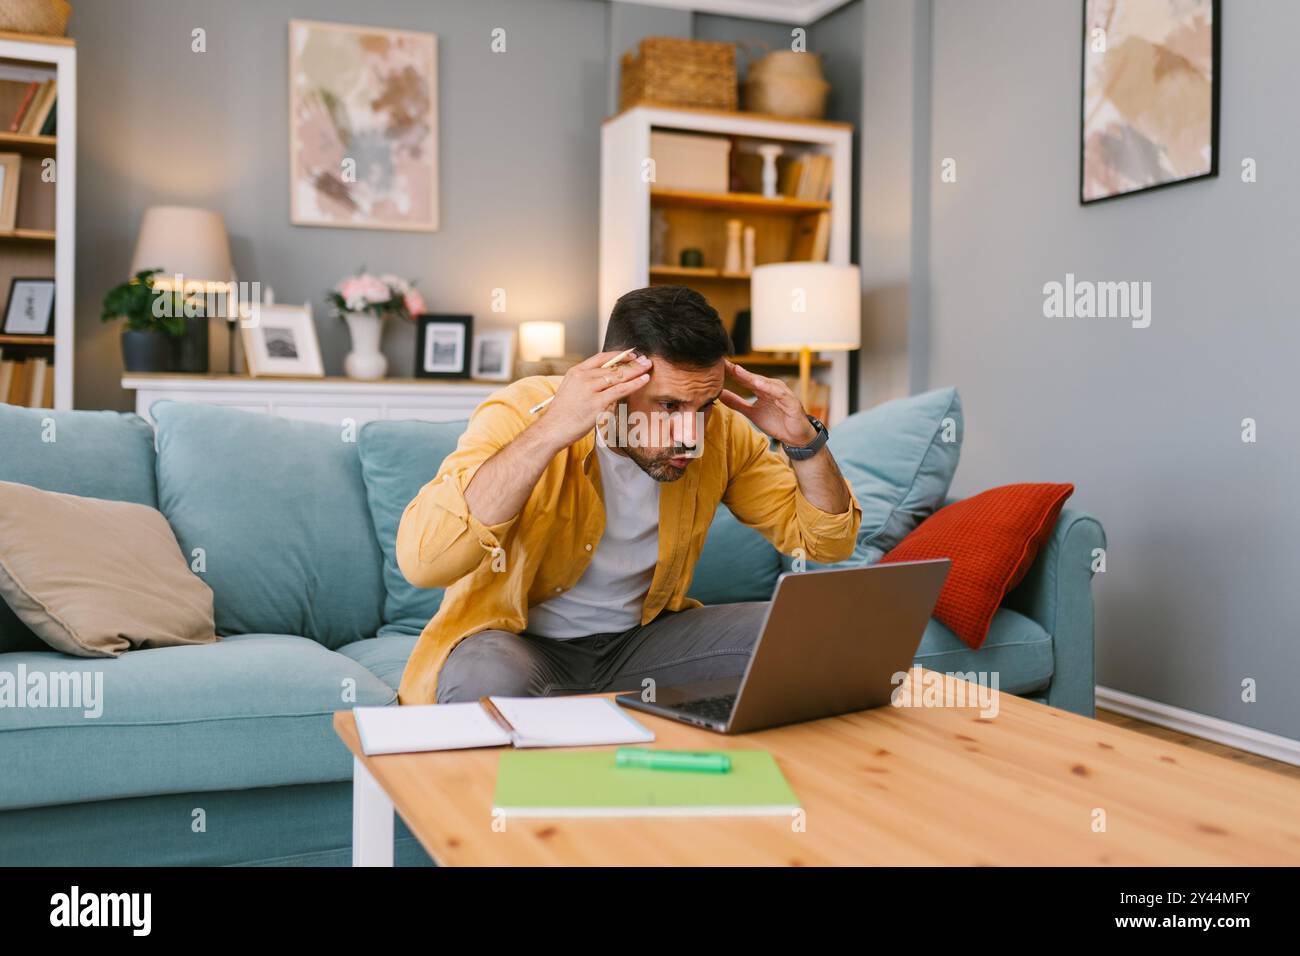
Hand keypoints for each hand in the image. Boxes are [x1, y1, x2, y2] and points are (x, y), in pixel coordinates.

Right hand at [533, 350, 651, 449]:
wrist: (552, 429)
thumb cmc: (563, 414)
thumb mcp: (571, 390)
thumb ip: (587, 383)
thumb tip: (609, 380)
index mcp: (576, 371)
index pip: (601, 357)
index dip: (618, 355)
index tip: (631, 355)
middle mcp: (582, 377)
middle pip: (612, 366)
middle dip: (631, 363)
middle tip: (645, 360)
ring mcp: (589, 389)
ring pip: (618, 376)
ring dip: (636, 371)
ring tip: (648, 367)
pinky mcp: (596, 403)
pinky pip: (620, 390)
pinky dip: (635, 384)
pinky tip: (644, 380)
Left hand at [720, 360, 817, 446]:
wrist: (796, 436)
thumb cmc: (776, 421)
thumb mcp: (751, 413)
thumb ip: (736, 403)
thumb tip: (719, 394)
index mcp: (761, 389)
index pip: (744, 378)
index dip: (730, 372)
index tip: (716, 365)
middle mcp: (771, 387)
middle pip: (752, 377)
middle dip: (737, 370)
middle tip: (723, 362)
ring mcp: (781, 393)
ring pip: (764, 383)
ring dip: (750, 376)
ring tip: (737, 370)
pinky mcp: (790, 401)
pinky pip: (778, 393)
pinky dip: (769, 388)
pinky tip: (758, 384)